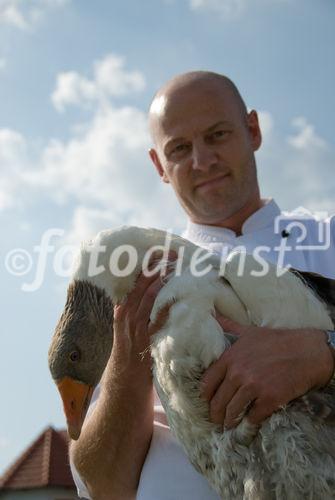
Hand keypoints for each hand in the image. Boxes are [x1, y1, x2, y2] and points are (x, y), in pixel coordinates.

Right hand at [110, 252, 175, 384]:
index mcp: (122, 310)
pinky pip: (156, 321)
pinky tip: (175, 297)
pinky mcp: (144, 340)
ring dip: (161, 280)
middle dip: (156, 266)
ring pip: (147, 297)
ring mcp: (134, 327)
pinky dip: (165, 308)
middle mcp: (126, 315)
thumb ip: (137, 313)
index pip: (134, 282)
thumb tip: (150, 295)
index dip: (146, 266)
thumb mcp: (129, 329)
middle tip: (171, 252)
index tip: (158, 251)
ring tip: (173, 265)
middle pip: (141, 284)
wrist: (124, 383)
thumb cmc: (130, 354)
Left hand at [200, 314, 333, 428]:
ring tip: (230, 426)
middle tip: (217, 421)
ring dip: (230, 422)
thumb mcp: (249, 332)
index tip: (207, 403)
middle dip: (216, 415)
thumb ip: (228, 327)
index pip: (207, 383)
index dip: (205, 397)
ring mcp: (254, 386)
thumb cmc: (278, 341)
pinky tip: (249, 426)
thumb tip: (212, 315)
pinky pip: (253, 418)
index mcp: (231, 357)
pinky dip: (249, 425)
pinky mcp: (270, 398)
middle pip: (218, 401)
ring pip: (233, 412)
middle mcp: (238, 372)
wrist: (308, 352)